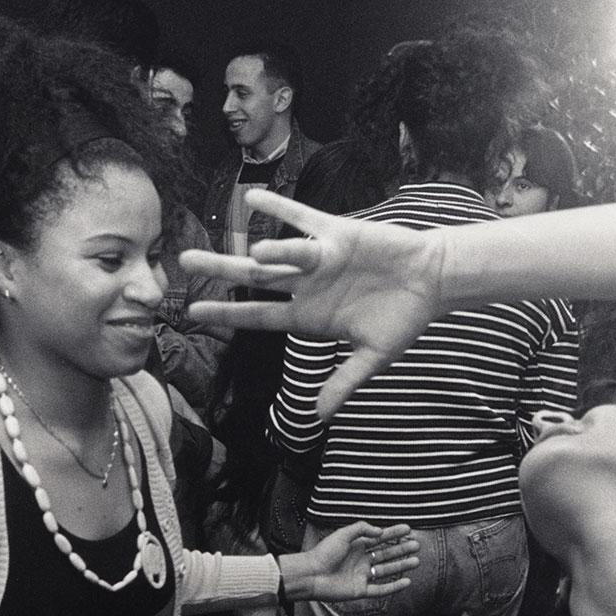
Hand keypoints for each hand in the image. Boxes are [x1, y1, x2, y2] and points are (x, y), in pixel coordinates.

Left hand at [177, 189, 447, 415]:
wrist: (431, 282)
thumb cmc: (402, 320)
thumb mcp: (373, 357)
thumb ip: (344, 381)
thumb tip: (319, 416)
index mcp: (306, 317)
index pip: (256, 317)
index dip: (226, 315)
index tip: (194, 314)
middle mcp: (305, 286)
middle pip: (254, 279)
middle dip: (220, 271)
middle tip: (184, 261)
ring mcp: (318, 260)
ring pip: (281, 252)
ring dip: (265, 251)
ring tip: (252, 254)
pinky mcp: (336, 234)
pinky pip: (303, 218)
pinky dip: (281, 208)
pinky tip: (253, 199)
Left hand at [281, 522, 419, 602]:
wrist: (311, 574)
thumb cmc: (324, 553)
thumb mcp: (342, 534)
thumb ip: (362, 529)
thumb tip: (381, 531)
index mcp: (356, 546)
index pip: (380, 538)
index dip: (394, 534)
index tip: (408, 529)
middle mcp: (361, 561)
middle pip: (386, 554)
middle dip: (401, 550)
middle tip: (417, 545)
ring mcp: (361, 576)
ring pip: (386, 570)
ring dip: (401, 566)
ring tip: (416, 561)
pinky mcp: (360, 590)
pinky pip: (381, 589)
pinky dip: (394, 587)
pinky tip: (407, 581)